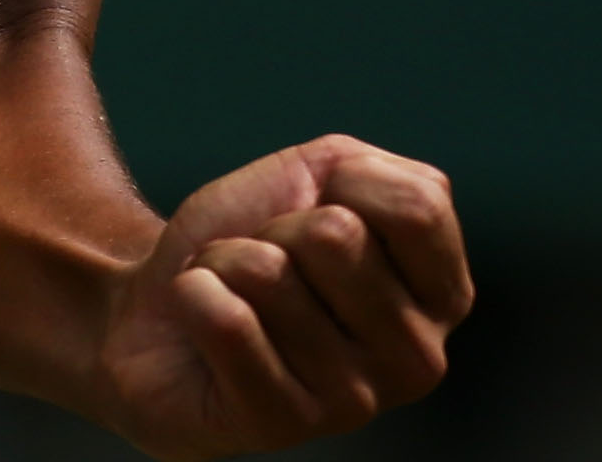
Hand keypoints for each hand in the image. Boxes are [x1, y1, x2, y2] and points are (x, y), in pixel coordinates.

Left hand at [84, 137, 470, 457]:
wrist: (160, 304)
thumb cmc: (253, 239)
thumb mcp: (323, 176)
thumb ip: (373, 174)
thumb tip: (354, 213)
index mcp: (442, 297)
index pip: (418, 206)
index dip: (345, 181)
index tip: (320, 207)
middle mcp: (416, 359)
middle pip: (335, 234)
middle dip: (277, 228)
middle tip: (265, 263)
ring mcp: (354, 401)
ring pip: (269, 273)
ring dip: (229, 262)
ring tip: (235, 295)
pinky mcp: (282, 426)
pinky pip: (226, 321)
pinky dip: (194, 295)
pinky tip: (203, 325)